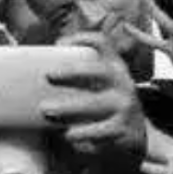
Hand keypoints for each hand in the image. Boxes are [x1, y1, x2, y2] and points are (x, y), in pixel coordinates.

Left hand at [42, 33, 146, 156]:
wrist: (136, 134)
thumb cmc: (105, 106)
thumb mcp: (99, 86)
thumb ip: (78, 78)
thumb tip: (36, 79)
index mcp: (113, 67)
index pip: (102, 43)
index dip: (82, 38)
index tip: (59, 43)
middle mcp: (121, 81)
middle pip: (98, 69)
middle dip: (72, 71)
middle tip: (48, 76)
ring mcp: (124, 104)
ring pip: (95, 103)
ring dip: (69, 107)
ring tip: (47, 111)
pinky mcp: (122, 128)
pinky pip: (99, 130)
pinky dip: (81, 133)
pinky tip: (67, 135)